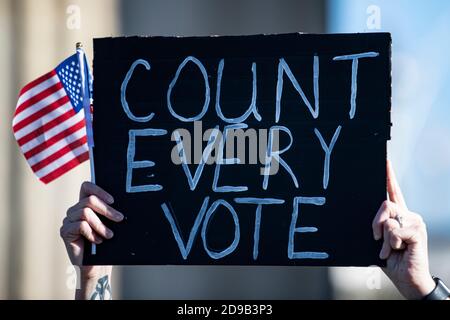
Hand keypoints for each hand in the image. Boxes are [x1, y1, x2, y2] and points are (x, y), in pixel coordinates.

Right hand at [60, 181, 123, 278]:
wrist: (97, 266)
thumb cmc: (105, 245)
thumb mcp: (110, 224)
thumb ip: (110, 212)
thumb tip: (121, 205)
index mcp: (85, 205)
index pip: (87, 187)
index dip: (99, 190)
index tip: (113, 200)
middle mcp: (75, 210)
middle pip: (89, 200)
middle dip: (107, 210)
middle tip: (119, 218)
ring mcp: (68, 220)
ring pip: (85, 212)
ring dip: (100, 225)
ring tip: (108, 235)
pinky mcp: (65, 231)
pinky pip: (80, 225)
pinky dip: (92, 233)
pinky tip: (97, 241)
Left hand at [372, 160, 434, 298]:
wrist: (406, 279)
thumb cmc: (391, 260)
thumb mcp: (379, 240)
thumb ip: (378, 225)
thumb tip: (376, 220)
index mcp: (397, 215)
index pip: (392, 191)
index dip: (389, 175)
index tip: (385, 160)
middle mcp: (407, 214)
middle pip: (384, 204)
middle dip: (375, 223)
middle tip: (377, 239)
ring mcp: (414, 221)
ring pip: (388, 218)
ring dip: (384, 238)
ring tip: (392, 250)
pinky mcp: (417, 230)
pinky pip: (394, 231)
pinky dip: (392, 244)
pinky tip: (400, 251)